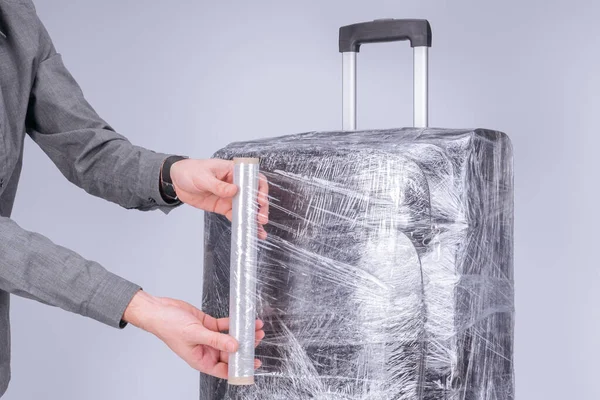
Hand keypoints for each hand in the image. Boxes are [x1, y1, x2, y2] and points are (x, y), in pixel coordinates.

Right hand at [123, 291, 264, 378]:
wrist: (159, 310)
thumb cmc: (168, 326)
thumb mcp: (195, 334)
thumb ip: (216, 340)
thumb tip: (235, 346)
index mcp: (200, 360)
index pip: (224, 369)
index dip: (239, 368)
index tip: (254, 364)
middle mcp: (205, 350)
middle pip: (230, 352)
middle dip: (245, 346)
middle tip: (258, 338)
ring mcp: (207, 337)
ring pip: (229, 338)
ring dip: (242, 333)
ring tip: (256, 327)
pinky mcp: (207, 324)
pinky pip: (224, 325)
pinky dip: (234, 323)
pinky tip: (243, 319)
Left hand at [170, 159, 268, 238]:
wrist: (177, 181)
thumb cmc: (190, 171)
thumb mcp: (203, 177)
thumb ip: (218, 185)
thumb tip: (234, 190)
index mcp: (233, 171)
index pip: (253, 178)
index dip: (260, 189)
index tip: (261, 200)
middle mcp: (235, 184)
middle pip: (253, 195)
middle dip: (260, 208)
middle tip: (261, 218)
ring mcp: (230, 197)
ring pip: (247, 208)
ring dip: (254, 219)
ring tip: (260, 231)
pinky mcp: (224, 207)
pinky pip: (236, 216)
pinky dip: (243, 224)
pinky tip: (249, 231)